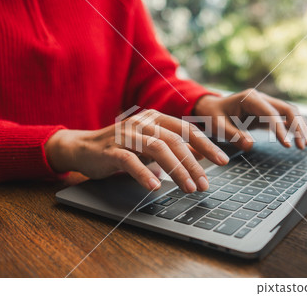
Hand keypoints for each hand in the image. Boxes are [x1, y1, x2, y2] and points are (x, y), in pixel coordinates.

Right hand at [45, 109, 229, 192]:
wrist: (84, 147)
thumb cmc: (122, 147)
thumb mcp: (151, 144)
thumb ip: (174, 147)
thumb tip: (200, 155)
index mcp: (156, 118)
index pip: (187, 130)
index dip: (207, 145)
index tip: (223, 160)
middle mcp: (143, 122)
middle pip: (175, 141)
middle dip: (193, 164)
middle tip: (205, 184)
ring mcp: (127, 135)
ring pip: (157, 149)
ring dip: (176, 170)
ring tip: (188, 188)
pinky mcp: (111, 149)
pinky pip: (130, 161)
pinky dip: (144, 174)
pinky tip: (155, 187)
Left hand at [193, 89, 306, 150]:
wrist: (210, 109)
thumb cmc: (213, 116)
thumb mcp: (217, 126)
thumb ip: (232, 135)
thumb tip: (250, 146)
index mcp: (250, 98)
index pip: (271, 113)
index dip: (280, 129)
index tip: (287, 144)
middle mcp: (261, 98)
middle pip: (287, 109)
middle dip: (297, 127)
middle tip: (301, 145)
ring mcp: (265, 105)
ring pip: (289, 113)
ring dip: (299, 128)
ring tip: (303, 145)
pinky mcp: (266, 114)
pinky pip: (283, 120)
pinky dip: (292, 129)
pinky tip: (298, 140)